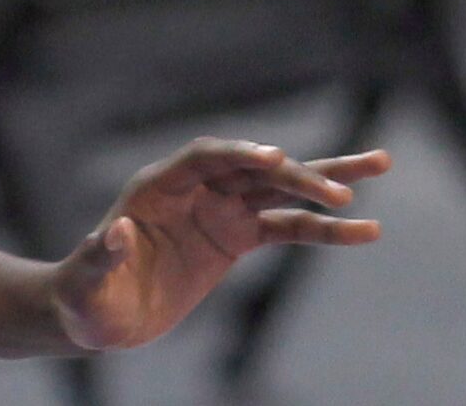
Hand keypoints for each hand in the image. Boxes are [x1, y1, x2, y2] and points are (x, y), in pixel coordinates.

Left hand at [51, 138, 391, 351]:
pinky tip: (366, 230)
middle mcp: (193, 188)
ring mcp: (218, 209)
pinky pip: (287, 227)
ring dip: (325, 181)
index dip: (239, 154)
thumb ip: (101, 254)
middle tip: (343, 190)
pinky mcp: (236, 237)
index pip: (204, 157)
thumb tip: (117, 232)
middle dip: (296, 174)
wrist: (99, 312)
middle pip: (252, 167)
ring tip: (379, 165)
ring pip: (279, 187)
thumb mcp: (88, 281)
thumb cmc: (86, 295)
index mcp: (158, 187)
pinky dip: (325, 229)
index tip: (277, 159)